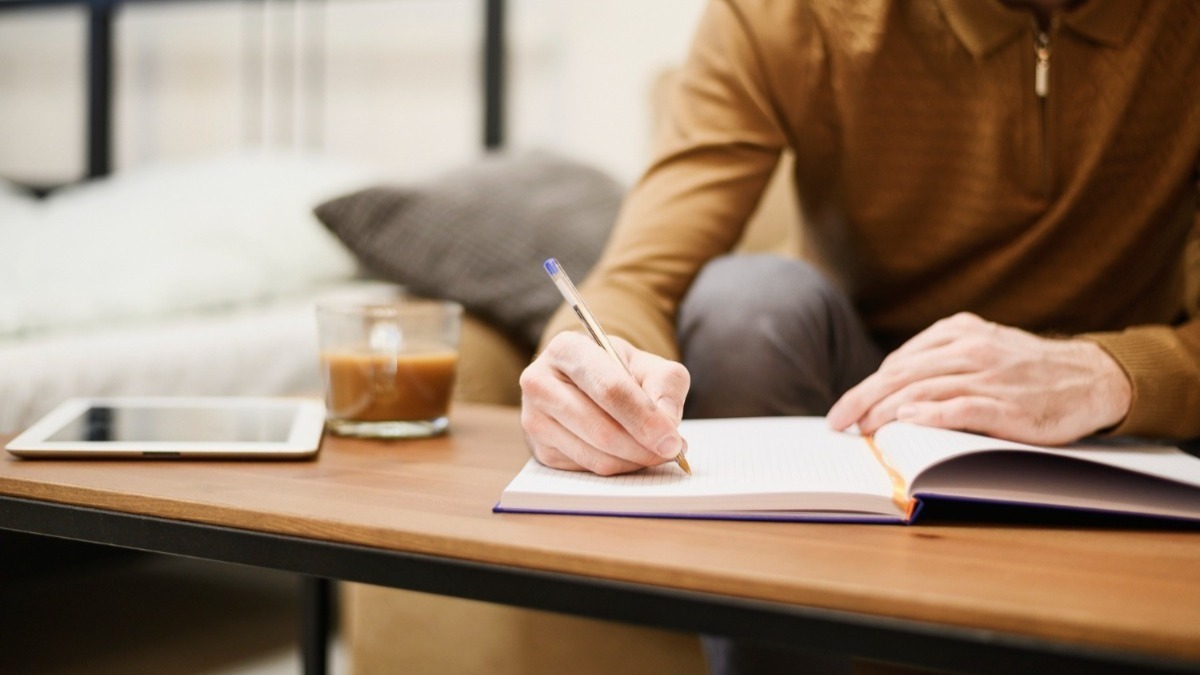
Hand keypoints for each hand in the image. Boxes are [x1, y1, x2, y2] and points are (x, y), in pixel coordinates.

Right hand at [520, 332, 690, 474]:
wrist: (584, 382)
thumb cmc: (617, 371)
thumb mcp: (648, 365)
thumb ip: (665, 386)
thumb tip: (666, 425)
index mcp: (567, 349)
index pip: (609, 388)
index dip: (645, 418)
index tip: (672, 440)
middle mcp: (540, 382)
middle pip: (600, 427)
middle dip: (643, 446)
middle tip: (672, 451)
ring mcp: (534, 418)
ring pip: (595, 455)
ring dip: (634, 460)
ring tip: (656, 451)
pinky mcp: (539, 448)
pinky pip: (587, 469)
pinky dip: (618, 467)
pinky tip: (630, 453)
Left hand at [826, 312, 1131, 444]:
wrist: (1091, 378)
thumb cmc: (1029, 370)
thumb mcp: (983, 347)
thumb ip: (942, 360)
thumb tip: (890, 389)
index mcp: (960, 331)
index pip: (900, 361)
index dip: (868, 386)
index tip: (846, 408)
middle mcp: (970, 349)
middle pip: (901, 374)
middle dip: (862, 399)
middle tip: (837, 421)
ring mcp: (988, 376)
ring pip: (922, 390)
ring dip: (885, 412)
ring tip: (862, 429)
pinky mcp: (1006, 404)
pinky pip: (959, 407)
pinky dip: (929, 415)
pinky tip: (906, 423)